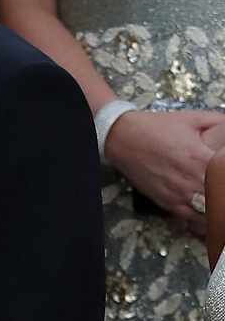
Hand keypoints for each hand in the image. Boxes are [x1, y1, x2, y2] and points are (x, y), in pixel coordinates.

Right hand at [104, 110, 224, 235]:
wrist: (122, 137)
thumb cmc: (154, 128)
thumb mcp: (189, 118)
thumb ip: (216, 120)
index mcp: (200, 157)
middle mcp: (191, 178)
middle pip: (220, 197)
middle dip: (223, 193)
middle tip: (222, 189)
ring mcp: (178, 193)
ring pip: (208, 212)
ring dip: (215, 208)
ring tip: (215, 201)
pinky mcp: (167, 201)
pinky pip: (191, 218)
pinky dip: (201, 217)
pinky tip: (204, 210)